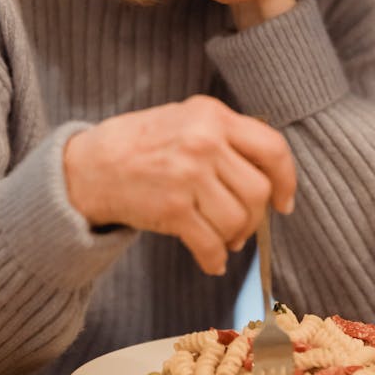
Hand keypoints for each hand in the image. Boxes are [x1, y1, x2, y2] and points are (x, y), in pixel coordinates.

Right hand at [62, 96, 295, 275]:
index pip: (272, 148)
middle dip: (255, 217)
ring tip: (222, 239)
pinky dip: (215, 259)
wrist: (88, 166)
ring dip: (234, 238)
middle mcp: (204, 140)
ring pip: (238, 220)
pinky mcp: (172, 208)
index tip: (284, 202)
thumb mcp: (186, 119)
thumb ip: (225, 136)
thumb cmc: (141, 144)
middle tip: (241, 227)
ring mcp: (188, 174)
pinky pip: (211, 244)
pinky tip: (210, 260)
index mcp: (212, 115)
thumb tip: (268, 178)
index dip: (286, 180)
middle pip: (258, 191)